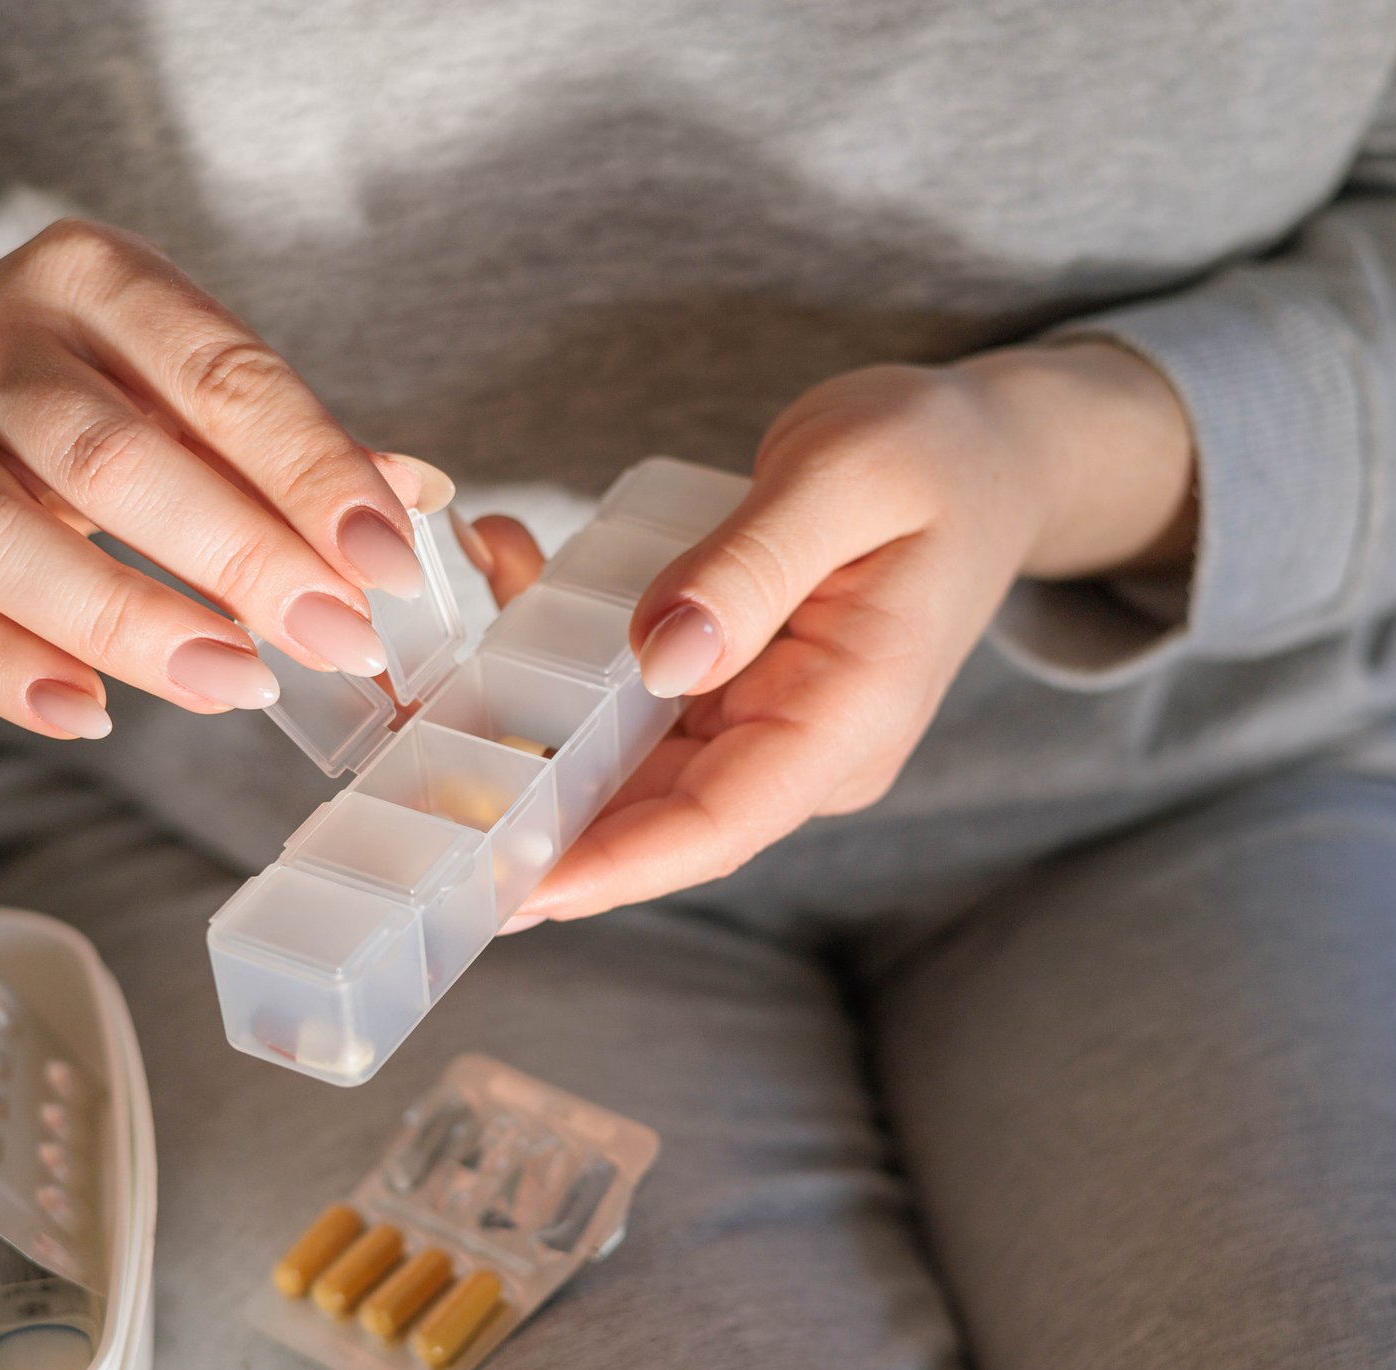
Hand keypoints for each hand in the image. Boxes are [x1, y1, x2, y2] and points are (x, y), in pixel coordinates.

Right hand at [0, 219, 433, 738]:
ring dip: (127, 626)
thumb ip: (300, 445)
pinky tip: (93, 714)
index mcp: (94, 278)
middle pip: (110, 458)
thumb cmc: (109, 394)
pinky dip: (6, 672)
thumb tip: (421, 499)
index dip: (313, 474)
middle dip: (238, 558)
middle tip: (333, 639)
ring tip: (237, 686)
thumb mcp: (200, 384)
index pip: (221, 376)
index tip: (390, 563)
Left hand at [485, 342, 1196, 924]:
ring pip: (625, 767)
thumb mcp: (849, 474)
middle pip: (655, 816)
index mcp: (853, 718)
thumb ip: (755, 562)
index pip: (722, 823)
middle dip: (533, 818)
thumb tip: (662, 652)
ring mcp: (765, 728)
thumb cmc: (933, 454)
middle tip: (409, 806)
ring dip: (525, 735)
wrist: (986, 455)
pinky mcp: (731, 695)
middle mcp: (804, 747)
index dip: (612, 865)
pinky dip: (556, 671)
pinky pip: (628, 710)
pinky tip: (499, 589)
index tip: (510, 888)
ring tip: (419, 688)